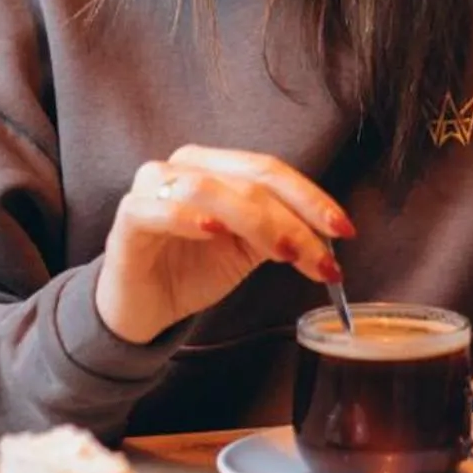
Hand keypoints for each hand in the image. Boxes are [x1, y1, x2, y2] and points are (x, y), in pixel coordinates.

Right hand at [95, 146, 354, 345]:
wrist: (142, 306)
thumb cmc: (192, 269)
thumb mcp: (247, 250)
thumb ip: (279, 231)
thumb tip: (327, 234)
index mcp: (216, 166)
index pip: (270, 170)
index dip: (310, 198)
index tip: (344, 230)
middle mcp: (184, 167)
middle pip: (247, 178)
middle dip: (292, 218)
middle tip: (321, 257)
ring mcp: (152, 188)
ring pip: (209, 188)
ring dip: (255, 221)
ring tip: (283, 253)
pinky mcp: (128, 217)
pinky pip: (157, 207)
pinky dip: (188, 216)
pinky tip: (214, 231)